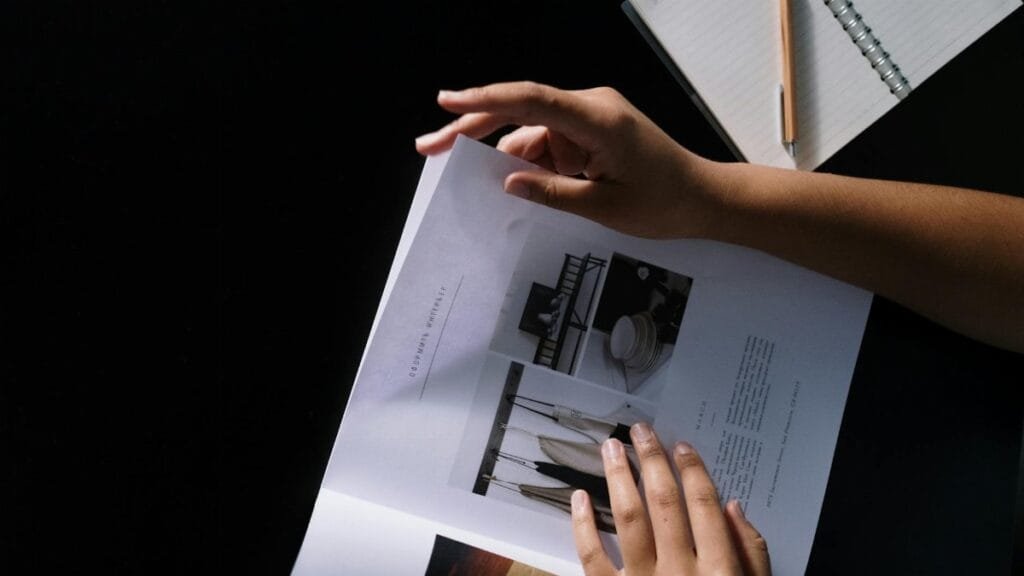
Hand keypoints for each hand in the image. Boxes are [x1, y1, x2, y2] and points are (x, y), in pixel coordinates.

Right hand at [415, 82, 727, 238]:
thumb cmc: (664, 202)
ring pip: (529, 131)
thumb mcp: (604, 208)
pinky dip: (528, 161)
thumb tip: (507, 182)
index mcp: (596, 119)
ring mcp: (589, 118)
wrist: (704, 197)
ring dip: (502, 154)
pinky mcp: (590, 132)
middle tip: (430, 145)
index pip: (530, 100)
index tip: (446, 103)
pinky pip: (547, 142)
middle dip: (472, 127)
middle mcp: (590, 108)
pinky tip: (512, 183)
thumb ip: (552, 193)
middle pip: (519, 111)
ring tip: (469, 177)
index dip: (483, 100)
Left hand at [571, 423, 770, 574]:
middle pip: (664, 504)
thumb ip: (751, 553)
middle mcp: (680, 573)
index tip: (680, 444)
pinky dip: (582, 526)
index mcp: (719, 571)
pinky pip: (592, 558)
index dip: (692, 470)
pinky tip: (580, 498)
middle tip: (640, 431)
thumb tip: (731, 504)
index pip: (703, 506)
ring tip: (611, 449)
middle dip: (651, 462)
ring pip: (628, 521)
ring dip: (618, 480)